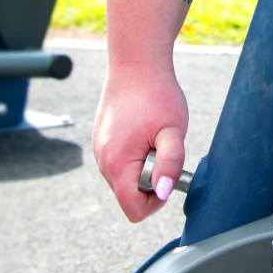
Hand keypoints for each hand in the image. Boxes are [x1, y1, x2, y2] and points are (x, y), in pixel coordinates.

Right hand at [92, 61, 188, 222]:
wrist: (136, 63)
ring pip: (124, 180)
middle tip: (164, 150)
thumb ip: (169, 164)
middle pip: (128, 196)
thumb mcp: (173, 131)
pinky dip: (135, 157)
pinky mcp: (101, 142)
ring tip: (154, 139)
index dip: (156, 201)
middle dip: (151, 182)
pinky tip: (144, 133)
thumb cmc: (157, 94)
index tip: (168, 176)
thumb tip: (161, 193)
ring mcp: (99, 152)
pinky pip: (120, 164)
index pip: (134, 210)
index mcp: (118, 164)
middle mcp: (103, 162)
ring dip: (143, 168)